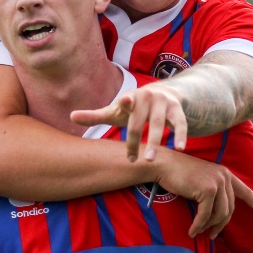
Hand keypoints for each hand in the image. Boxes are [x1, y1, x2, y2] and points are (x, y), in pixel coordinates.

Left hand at [71, 85, 187, 161]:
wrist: (165, 92)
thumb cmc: (134, 106)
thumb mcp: (116, 111)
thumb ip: (95, 116)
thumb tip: (70, 117)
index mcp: (129, 97)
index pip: (125, 101)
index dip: (124, 102)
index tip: (124, 102)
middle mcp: (147, 97)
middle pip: (139, 122)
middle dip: (135, 140)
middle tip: (132, 159)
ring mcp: (163, 103)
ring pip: (158, 124)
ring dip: (154, 142)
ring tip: (150, 160)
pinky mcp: (177, 109)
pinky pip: (180, 124)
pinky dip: (181, 135)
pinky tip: (180, 148)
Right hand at [150, 148, 252, 237]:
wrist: (162, 165)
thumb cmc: (177, 174)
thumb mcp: (200, 182)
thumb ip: (212, 192)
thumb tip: (218, 217)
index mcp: (225, 173)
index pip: (246, 191)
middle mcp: (224, 176)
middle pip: (229, 209)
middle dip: (220, 225)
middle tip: (211, 236)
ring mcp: (217, 182)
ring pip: (219, 214)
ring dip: (208, 226)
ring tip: (198, 232)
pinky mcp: (208, 189)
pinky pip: (206, 215)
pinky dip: (199, 225)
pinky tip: (192, 231)